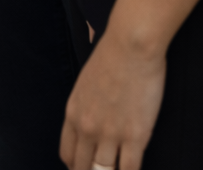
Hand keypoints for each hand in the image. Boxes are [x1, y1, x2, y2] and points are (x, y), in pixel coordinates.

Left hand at [59, 27, 165, 169]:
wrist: (131, 44)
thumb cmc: (111, 56)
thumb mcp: (85, 81)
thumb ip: (84, 104)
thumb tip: (90, 111)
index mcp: (73, 113)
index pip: (67, 154)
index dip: (77, 165)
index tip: (87, 166)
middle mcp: (87, 128)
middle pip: (83, 169)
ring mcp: (110, 134)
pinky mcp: (135, 137)